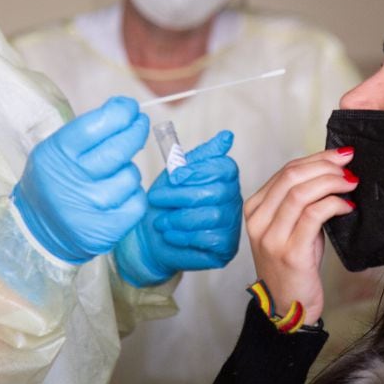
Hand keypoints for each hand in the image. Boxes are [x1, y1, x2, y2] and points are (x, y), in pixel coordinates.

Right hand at [11, 96, 149, 263]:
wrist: (39, 232)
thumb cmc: (55, 181)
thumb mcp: (55, 151)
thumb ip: (88, 131)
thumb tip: (126, 111)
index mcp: (56, 155)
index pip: (95, 125)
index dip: (120, 112)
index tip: (130, 107)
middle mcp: (73, 181)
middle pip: (120, 148)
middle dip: (136, 131)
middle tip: (139, 124)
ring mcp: (91, 207)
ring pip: (131, 175)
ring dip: (128, 170)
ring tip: (112, 174)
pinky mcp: (108, 229)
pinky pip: (137, 201)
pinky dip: (132, 195)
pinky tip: (117, 196)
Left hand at [114, 131, 240, 286]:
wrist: (149, 237)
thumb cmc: (165, 203)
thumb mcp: (177, 173)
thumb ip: (200, 155)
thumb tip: (226, 137)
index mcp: (224, 177)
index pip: (224, 168)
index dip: (197, 171)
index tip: (174, 177)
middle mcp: (233, 198)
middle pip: (216, 192)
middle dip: (181, 196)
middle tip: (157, 199)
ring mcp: (231, 223)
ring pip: (212, 216)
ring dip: (180, 218)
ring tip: (162, 221)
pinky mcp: (226, 246)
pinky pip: (210, 239)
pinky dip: (185, 236)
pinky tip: (171, 235)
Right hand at [244, 147, 357, 323]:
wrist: (287, 306)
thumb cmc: (294, 265)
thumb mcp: (291, 227)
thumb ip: (302, 201)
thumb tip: (333, 172)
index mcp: (255, 209)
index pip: (285, 171)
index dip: (316, 158)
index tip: (340, 155)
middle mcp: (258, 221)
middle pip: (291, 176)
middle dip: (325, 165)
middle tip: (349, 166)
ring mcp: (272, 237)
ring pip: (301, 192)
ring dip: (331, 182)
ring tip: (350, 184)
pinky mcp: (290, 253)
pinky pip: (313, 215)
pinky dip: (333, 204)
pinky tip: (346, 206)